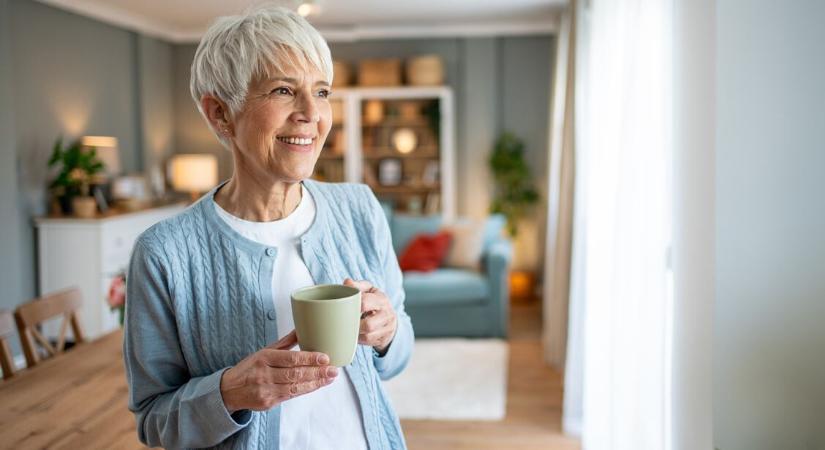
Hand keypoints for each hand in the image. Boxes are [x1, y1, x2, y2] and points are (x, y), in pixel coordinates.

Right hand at [219, 331, 337, 413]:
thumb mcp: (263, 351)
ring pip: (295, 387)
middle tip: (334, 370)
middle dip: (317, 372)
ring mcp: (266, 390)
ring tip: (330, 378)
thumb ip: (284, 343)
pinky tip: (317, 385)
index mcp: (264, 357)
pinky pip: (290, 395)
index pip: (291, 358)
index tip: (325, 357)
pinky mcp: (268, 402)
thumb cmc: (250, 368)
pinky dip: (305, 390)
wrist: (228, 390)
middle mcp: (264, 374)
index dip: (309, 358)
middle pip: (295, 374)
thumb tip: (302, 328)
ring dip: (315, 383)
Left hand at [344, 278, 397, 354]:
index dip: (353, 306)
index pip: (365, 302)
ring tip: (350, 326)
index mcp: (381, 299)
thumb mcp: (369, 290)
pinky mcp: (383, 339)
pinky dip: (359, 339)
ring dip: (356, 332)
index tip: (345, 307)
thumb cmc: (374, 302)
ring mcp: (386, 328)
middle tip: (346, 320)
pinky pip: (368, 342)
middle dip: (355, 324)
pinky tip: (355, 333)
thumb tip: (347, 282)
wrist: (390, 319)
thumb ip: (358, 285)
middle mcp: (386, 314)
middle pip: (368, 325)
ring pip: (368, 335)